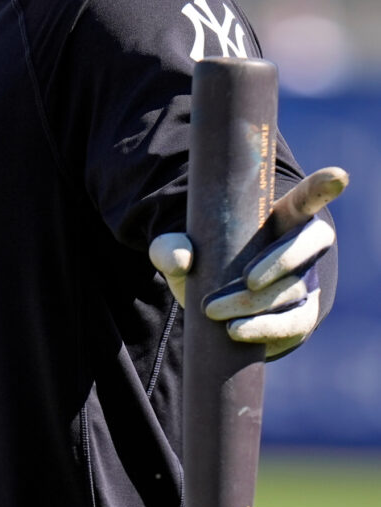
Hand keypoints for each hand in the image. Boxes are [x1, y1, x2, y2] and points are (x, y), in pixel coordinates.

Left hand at [148, 168, 346, 357]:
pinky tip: (236, 331)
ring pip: (294, 288)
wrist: (212, 311)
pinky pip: (293, 323)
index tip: (337, 175)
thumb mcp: (178, 252)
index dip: (322, 187)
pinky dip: (264, 328)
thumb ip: (169, 247)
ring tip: (214, 310)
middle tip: (247, 279)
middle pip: (312, 241)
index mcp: (276, 217)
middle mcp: (298, 246)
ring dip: (254, 301)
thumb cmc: (203, 265)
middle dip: (284, 258)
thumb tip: (182, 256)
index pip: (305, 199)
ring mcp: (304, 283)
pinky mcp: (299, 317)